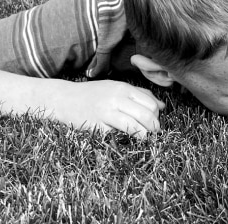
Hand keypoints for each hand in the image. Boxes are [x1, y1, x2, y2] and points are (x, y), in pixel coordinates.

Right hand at [50, 79, 165, 137]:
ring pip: (134, 127)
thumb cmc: (94, 94)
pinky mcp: (96, 127)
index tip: (156, 122)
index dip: (156, 115)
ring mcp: (106, 113)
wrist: (65, 99)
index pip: (150, 103)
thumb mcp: (117, 88)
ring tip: (145, 138)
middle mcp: (116, 99)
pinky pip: (116, 135)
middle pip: (145, 115)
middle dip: (154, 127)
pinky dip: (123, 139)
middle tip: (155, 133)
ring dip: (143, 135)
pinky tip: (125, 139)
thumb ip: (141, 94)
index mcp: (123, 89)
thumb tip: (162, 106)